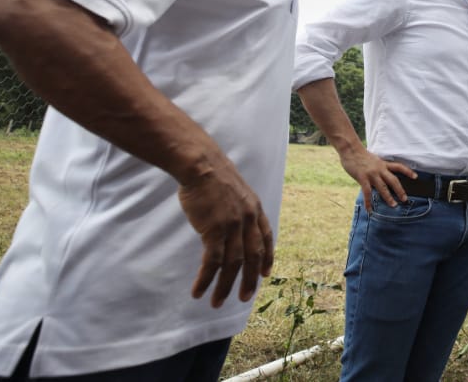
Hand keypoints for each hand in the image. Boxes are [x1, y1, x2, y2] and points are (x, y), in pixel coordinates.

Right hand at [177, 159, 274, 307]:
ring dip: (224, 287)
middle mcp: (249, 220)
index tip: (266, 274)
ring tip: (217, 303)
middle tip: (244, 298)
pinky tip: (199, 291)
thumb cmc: (213, 175)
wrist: (201, 165)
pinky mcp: (214, 231)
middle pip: (253, 257)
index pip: (267, 238)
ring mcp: (233, 226)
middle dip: (249, 280)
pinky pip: (211, 262)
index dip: (267, 257)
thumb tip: (232, 221)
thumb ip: (238, 207)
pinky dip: (206, 279)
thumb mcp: (235, 190)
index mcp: (256, 209)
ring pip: (232, 265)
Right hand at [338, 144, 415, 210]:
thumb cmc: (360, 154)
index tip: (415, 177)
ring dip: (388, 198)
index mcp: (383, 163)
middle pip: (393, 180)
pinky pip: (367, 193)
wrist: (350, 149)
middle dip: (400, 190)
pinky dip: (369, 203)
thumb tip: (381, 178)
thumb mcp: (373, 160)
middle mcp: (380, 169)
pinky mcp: (362, 178)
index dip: (408, 171)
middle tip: (405, 199)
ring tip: (393, 206)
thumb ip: (378, 168)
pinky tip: (370, 210)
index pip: (399, 167)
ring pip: (383, 188)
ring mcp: (371, 174)